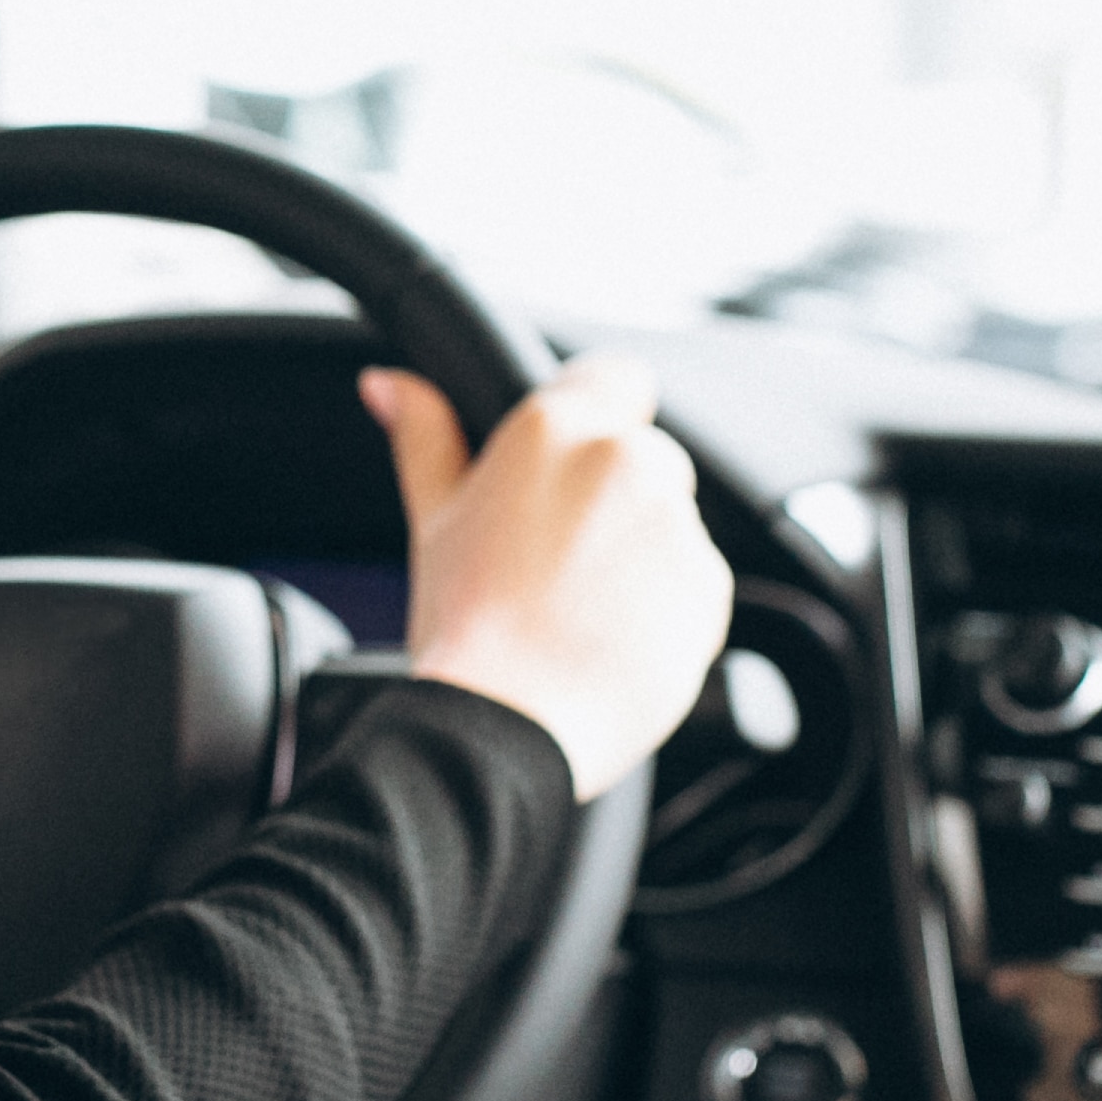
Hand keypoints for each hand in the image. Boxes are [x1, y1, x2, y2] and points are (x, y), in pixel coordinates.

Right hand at [361, 354, 734, 796]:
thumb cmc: (463, 628)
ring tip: (579, 611)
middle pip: (642, 456)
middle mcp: (626, 461)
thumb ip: (425, 437)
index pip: (616, 375)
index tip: (572, 464)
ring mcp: (675, 524)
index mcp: (556, 430)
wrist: (505, 724)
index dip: (599, 414)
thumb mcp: (433, 520)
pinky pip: (691, 583)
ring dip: (639, 554)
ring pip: (667, 523)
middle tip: (555, 561)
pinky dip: (664, 607)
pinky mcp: (709, 587)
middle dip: (611, 499)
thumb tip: (391, 385)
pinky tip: (610, 639)